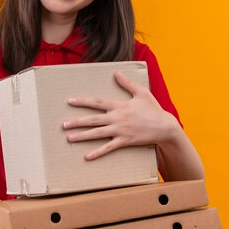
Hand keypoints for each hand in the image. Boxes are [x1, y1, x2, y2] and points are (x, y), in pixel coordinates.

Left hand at [63, 70, 179, 159]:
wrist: (165, 127)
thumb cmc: (153, 109)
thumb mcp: (141, 92)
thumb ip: (127, 83)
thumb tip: (116, 73)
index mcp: (119, 106)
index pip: (97, 102)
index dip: (83, 101)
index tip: (70, 101)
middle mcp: (117, 118)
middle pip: (93, 119)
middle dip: (77, 122)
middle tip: (64, 125)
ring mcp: (120, 131)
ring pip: (97, 133)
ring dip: (82, 136)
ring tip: (69, 138)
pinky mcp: (125, 141)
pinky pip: (109, 148)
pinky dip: (97, 152)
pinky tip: (86, 156)